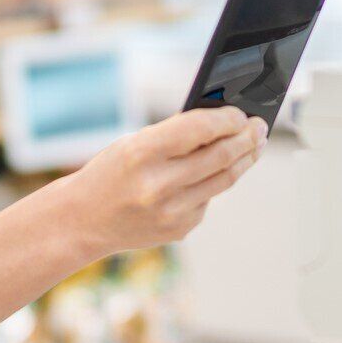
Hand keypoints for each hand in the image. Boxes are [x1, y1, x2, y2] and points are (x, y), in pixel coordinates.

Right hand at [50, 107, 264, 261]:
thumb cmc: (110, 173)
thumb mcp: (133, 143)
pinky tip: (214, 174)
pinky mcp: (179, 229)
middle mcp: (158, 185)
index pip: (199, 129)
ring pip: (223, 181)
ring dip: (243, 160)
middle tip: (259, 128)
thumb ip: (175, 134)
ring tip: (253, 146)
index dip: (227, 119)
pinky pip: (208, 201)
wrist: (83, 220)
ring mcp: (171, 212)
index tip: (241, 113)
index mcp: (142, 153)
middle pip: (220, 157)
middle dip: (246, 139)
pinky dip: (213, 184)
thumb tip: (222, 122)